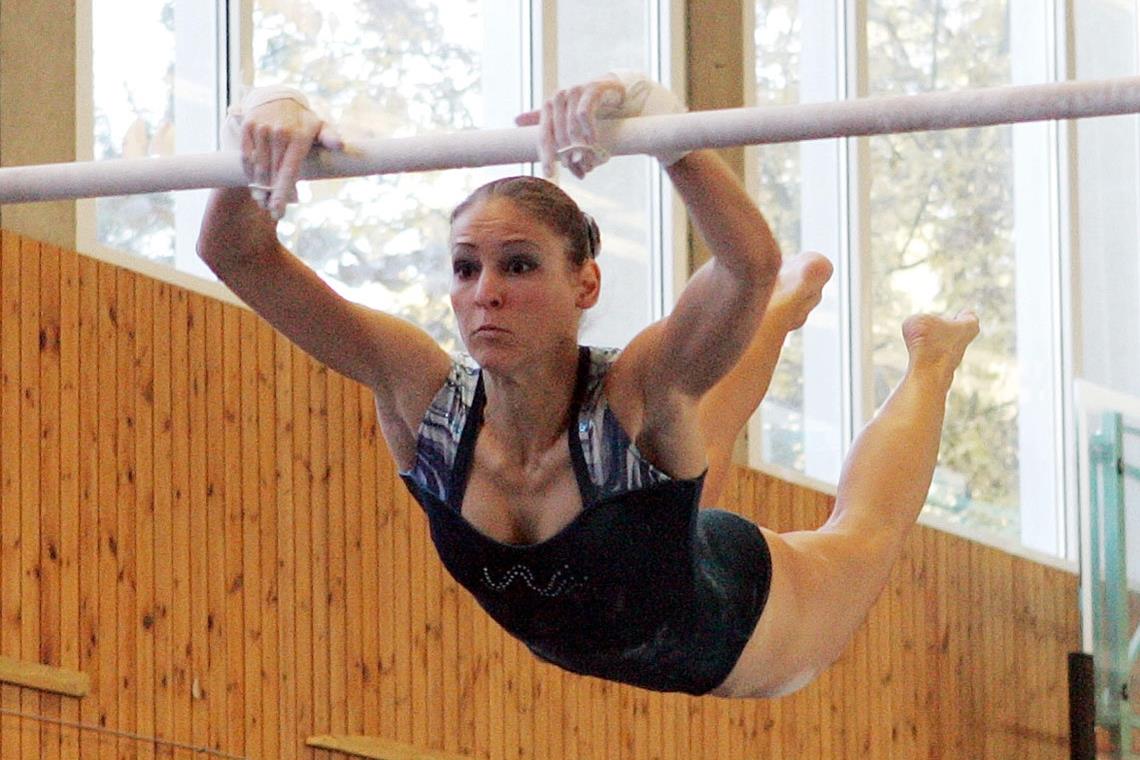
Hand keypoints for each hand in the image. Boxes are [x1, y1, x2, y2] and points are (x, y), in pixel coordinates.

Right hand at [221, 86, 343, 219]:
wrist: (278, 97)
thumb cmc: (302, 121)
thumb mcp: (319, 126)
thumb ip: (330, 137)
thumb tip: (340, 146)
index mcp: (299, 137)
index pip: (289, 171)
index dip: (282, 193)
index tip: (277, 211)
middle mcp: (279, 132)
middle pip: (272, 174)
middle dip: (270, 196)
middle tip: (273, 212)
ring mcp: (261, 129)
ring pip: (258, 168)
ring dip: (258, 188)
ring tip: (262, 201)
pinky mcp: (247, 127)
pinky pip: (246, 158)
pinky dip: (250, 173)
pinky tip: (255, 183)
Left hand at [515, 71, 687, 178]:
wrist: (610, 89)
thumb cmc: (585, 106)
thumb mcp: (565, 116)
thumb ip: (545, 120)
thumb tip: (515, 120)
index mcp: (549, 107)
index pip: (544, 136)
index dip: (546, 156)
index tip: (549, 174)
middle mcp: (558, 98)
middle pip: (559, 137)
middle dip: (570, 158)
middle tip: (581, 171)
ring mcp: (574, 92)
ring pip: (572, 129)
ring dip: (582, 150)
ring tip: (591, 163)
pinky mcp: (591, 89)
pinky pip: (584, 114)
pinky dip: (588, 131)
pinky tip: (594, 143)